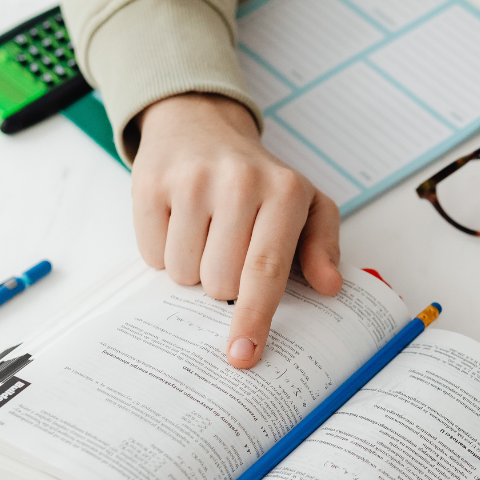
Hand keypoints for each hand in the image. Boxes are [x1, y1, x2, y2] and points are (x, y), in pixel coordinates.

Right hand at [132, 94, 341, 368]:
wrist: (202, 125)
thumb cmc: (261, 180)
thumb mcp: (307, 205)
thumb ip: (323, 247)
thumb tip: (330, 286)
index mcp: (285, 191)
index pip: (266, 269)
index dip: (254, 317)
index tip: (243, 354)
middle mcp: (239, 182)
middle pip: (221, 282)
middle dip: (225, 285)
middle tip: (231, 252)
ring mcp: (191, 181)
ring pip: (184, 274)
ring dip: (194, 270)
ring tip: (207, 234)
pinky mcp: (150, 184)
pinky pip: (151, 255)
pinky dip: (165, 252)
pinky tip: (180, 224)